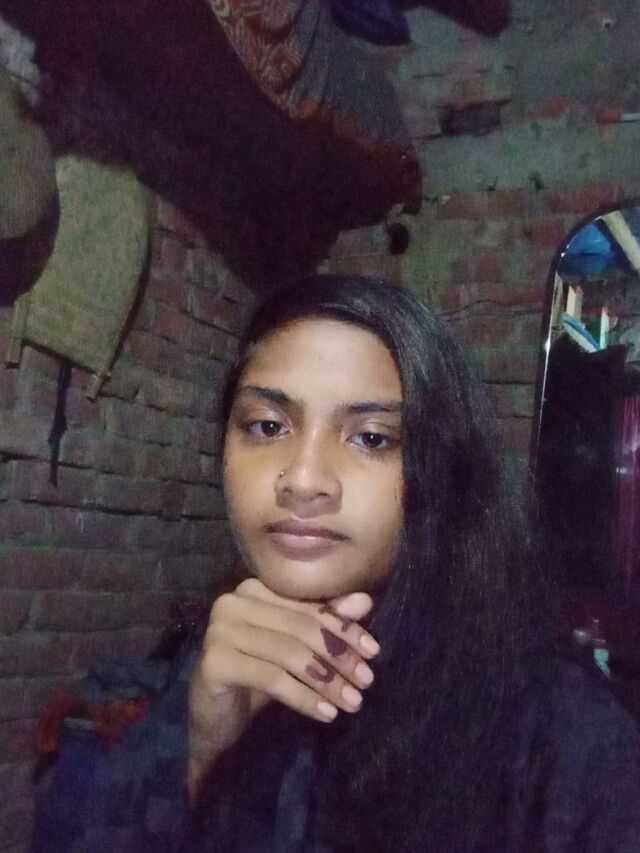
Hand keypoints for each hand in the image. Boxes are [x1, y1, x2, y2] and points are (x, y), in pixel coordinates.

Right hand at [187, 577, 379, 796]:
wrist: (213, 721)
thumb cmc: (256, 681)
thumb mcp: (296, 651)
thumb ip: (325, 623)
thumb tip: (365, 601)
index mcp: (253, 590)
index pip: (308, 606)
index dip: (343, 628)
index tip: (373, 652)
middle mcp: (232, 602)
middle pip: (300, 627)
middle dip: (338, 656)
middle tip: (366, 680)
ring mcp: (219, 630)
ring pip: (289, 652)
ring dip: (326, 680)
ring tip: (352, 701)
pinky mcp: (214, 661)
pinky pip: (271, 678)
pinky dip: (303, 696)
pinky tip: (326, 713)